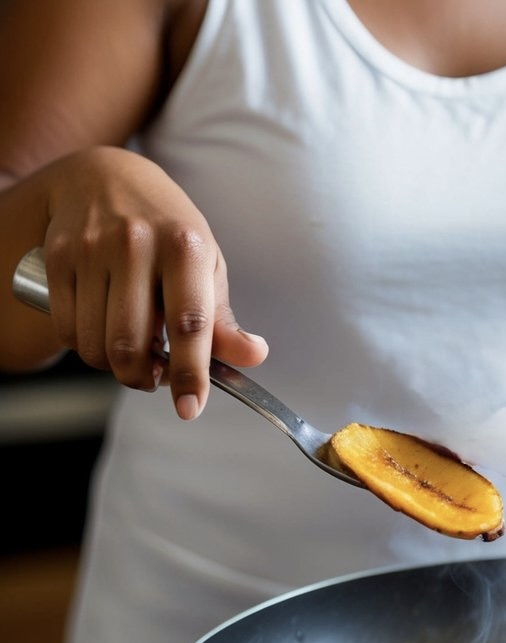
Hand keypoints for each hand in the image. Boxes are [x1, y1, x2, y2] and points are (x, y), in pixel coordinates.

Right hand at [39, 146, 266, 418]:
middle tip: (155, 378)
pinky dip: (87, 349)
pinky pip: (68, 330)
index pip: (189, 323)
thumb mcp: (207, 267)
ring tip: (133, 354)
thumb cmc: (169, 231)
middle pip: (132, 344)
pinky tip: (104, 334)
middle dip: (143, 378)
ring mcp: (92, 248)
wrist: (107, 177)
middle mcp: (136, 244)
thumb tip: (254, 356)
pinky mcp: (58, 256)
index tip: (191, 408)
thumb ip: (224, 320)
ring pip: (97, 343)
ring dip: (115, 367)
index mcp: (186, 247)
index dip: (190, 373)